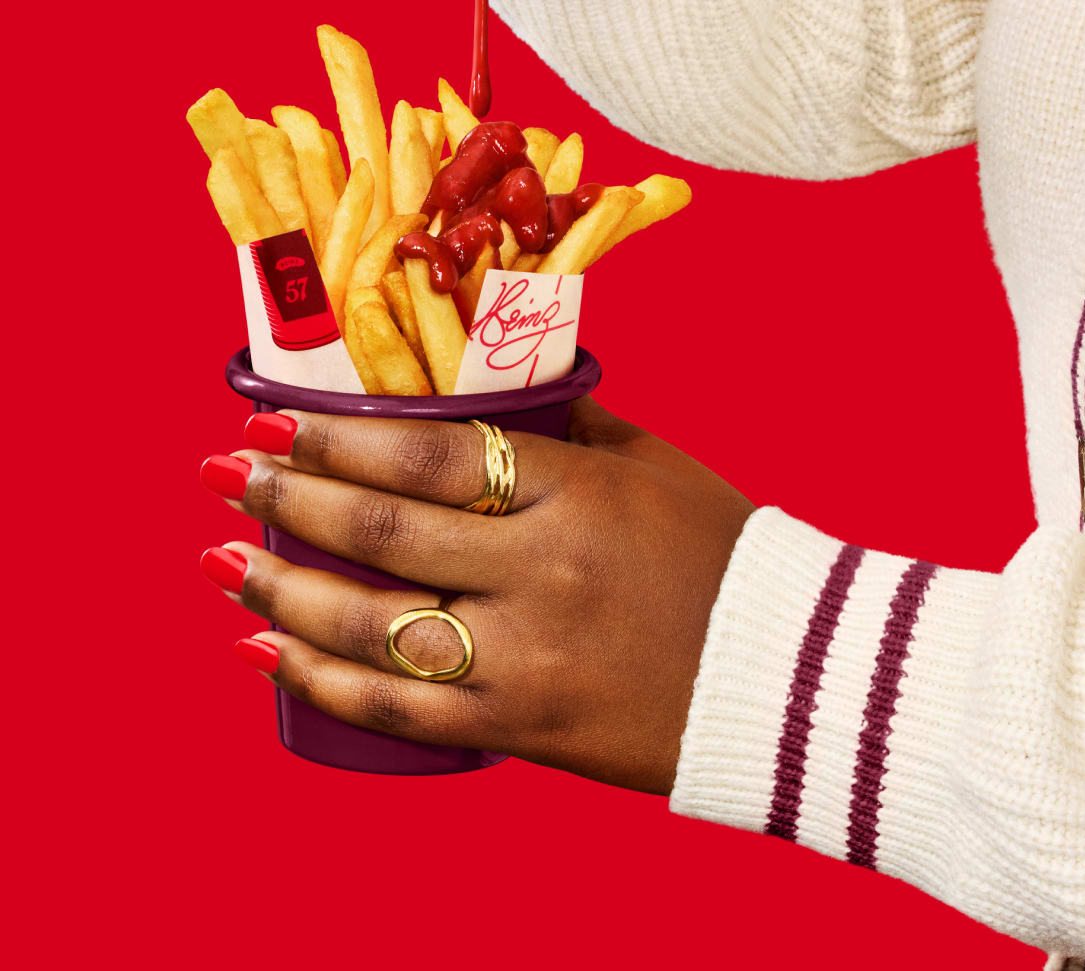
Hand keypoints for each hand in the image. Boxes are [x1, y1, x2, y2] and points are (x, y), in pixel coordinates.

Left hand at [201, 399, 753, 794]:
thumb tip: (484, 390)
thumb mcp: (653, 468)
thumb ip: (565, 428)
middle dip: (285, 499)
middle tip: (221, 476)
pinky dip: (322, 682)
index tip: (274, 423)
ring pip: (372, 628)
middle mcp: (543, 574)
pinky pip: (401, 712)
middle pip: (382, 534)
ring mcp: (528, 660)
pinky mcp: (522, 727)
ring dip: (280, 590)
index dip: (337, 440)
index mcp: (576, 495)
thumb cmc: (724, 557)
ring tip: (220, 560)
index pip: (428, 458)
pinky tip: (265, 652)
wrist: (789, 678)